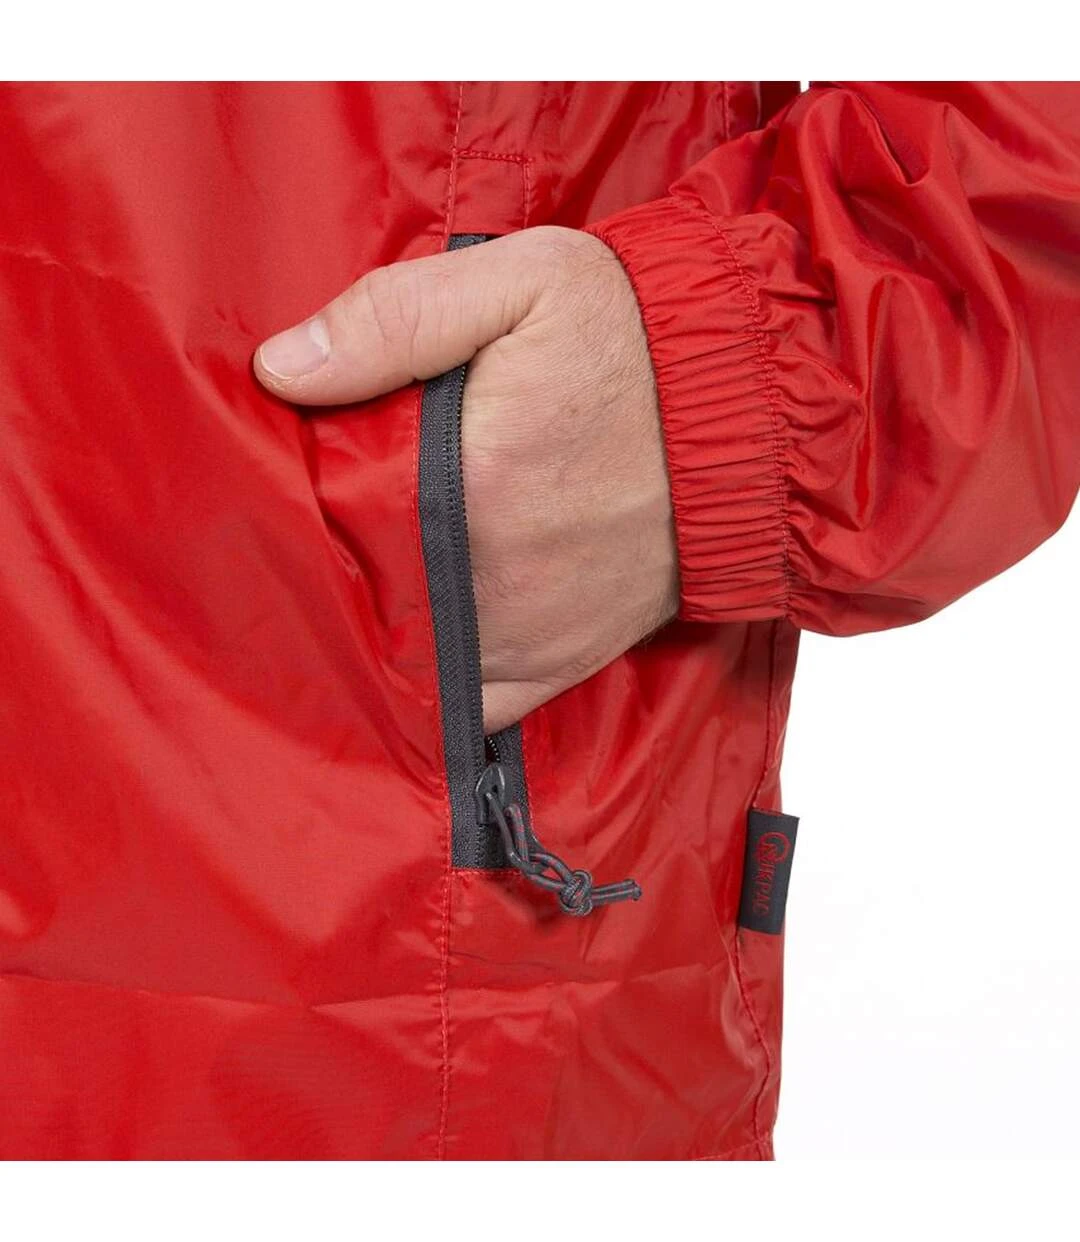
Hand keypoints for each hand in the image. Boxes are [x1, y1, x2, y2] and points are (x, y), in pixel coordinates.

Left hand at [254, 227, 677, 732]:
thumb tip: (281, 367)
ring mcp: (523, 635)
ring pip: (399, 666)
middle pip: (354, 597)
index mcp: (466, 481)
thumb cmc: (636, 340)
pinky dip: (425, 691)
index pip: (323, 515)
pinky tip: (403, 650)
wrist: (749, 414)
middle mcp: (489, 580)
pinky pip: (464, 708)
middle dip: (316, 572)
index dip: (286, 502)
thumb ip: (395, 318)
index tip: (272, 485)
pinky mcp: (556, 665)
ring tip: (338, 594)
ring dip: (363, 635)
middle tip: (292, 542)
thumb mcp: (520, 282)